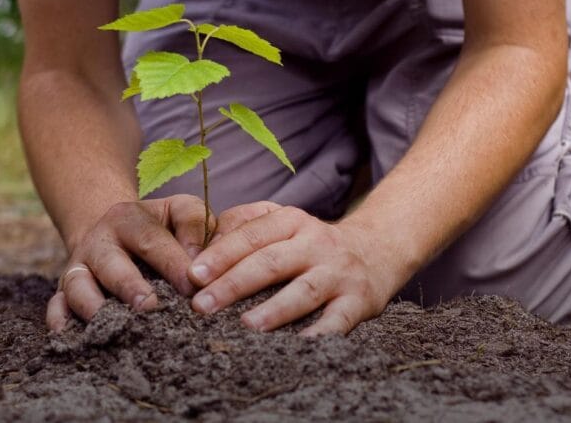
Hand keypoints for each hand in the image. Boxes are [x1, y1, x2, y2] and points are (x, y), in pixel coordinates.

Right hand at [46, 194, 210, 331]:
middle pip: (110, 264)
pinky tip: (72, 336)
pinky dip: (59, 320)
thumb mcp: (178, 211)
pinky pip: (55, 305)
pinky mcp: (64, 290)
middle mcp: (99, 242)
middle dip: (129, 286)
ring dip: (94, 306)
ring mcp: (78, 267)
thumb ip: (194, 226)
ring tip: (115, 327)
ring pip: (77, 285)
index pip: (151, 239)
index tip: (193, 287)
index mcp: (128, 218)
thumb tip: (199, 265)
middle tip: (150, 307)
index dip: (172, 263)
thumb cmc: (159, 227)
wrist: (113, 231)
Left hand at [187, 201, 400, 335]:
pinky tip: (297, 347)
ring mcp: (338, 273)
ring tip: (246, 326)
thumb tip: (199, 246)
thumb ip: (243, 226)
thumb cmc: (310, 243)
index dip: (220, 254)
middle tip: (202, 306)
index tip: (193, 275)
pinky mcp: (359, 301)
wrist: (377, 251)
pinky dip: (319, 334)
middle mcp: (316, 243)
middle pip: (271, 262)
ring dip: (274, 309)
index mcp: (291, 221)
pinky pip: (338, 320)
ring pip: (304, 291)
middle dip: (234, 284)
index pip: (251, 235)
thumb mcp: (282, 222)